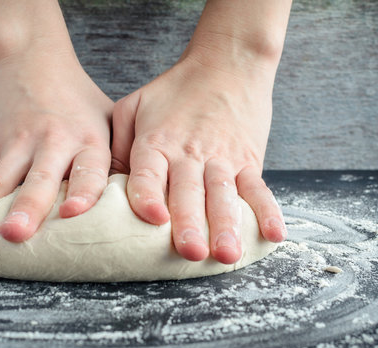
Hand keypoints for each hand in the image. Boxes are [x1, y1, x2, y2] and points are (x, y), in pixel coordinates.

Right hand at [0, 52, 112, 247]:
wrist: (32, 56)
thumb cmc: (77, 99)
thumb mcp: (106, 119)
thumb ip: (118, 159)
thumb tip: (138, 206)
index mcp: (86, 140)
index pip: (87, 169)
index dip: (82, 190)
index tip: (72, 212)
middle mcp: (50, 144)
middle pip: (36, 179)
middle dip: (25, 208)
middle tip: (15, 234)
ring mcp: (15, 147)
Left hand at [111, 51, 286, 263]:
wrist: (226, 63)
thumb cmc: (173, 91)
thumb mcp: (133, 107)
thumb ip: (118, 146)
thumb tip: (104, 187)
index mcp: (155, 143)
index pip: (148, 173)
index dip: (149, 196)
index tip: (153, 219)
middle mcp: (188, 153)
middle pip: (188, 192)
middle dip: (189, 224)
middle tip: (190, 253)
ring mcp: (222, 157)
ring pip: (223, 195)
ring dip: (226, 226)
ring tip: (227, 254)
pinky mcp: (248, 159)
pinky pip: (258, 188)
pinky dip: (267, 211)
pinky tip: (273, 234)